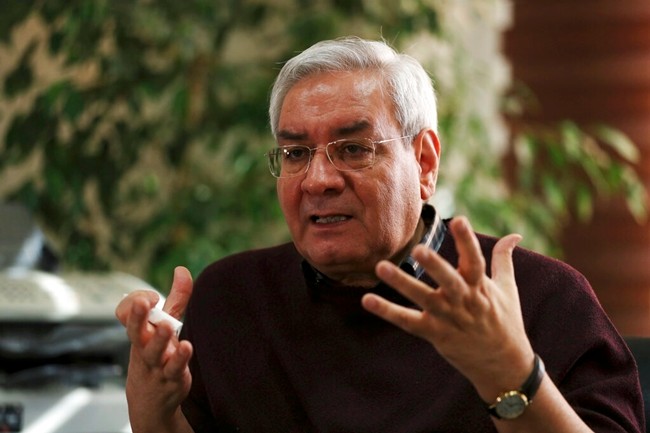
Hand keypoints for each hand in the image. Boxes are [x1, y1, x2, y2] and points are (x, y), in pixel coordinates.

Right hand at [115, 266, 193, 432]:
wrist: (151, 400)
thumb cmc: (157, 355)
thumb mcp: (165, 325)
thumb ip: (176, 298)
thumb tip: (182, 269)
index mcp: (139, 331)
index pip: (127, 313)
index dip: (136, 302)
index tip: (152, 297)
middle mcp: (143, 346)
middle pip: (135, 330)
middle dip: (137, 316)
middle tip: (143, 302)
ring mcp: (156, 363)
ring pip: (153, 351)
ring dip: (159, 339)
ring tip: (166, 326)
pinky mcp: (171, 378)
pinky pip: (173, 369)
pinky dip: (179, 359)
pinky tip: (187, 347)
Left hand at [361, 216, 533, 400]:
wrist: (503, 365)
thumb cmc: (505, 321)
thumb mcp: (508, 289)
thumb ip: (504, 259)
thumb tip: (514, 235)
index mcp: (481, 287)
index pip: (475, 261)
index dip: (467, 241)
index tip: (458, 220)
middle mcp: (464, 301)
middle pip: (449, 281)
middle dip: (435, 265)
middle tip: (418, 248)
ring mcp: (448, 318)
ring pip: (423, 299)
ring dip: (402, 283)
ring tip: (381, 267)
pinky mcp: (434, 333)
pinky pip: (408, 322)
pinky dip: (388, 312)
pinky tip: (368, 300)